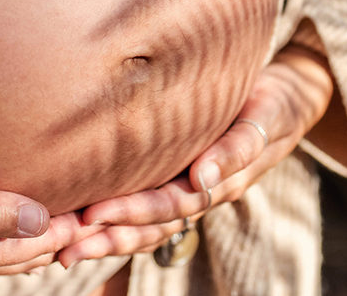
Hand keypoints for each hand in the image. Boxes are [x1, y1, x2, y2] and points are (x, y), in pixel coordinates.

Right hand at [0, 150, 104, 283]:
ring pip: (3, 250)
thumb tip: (42, 219)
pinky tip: (10, 215)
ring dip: (38, 236)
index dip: (72, 227)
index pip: (34, 244)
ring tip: (71, 217)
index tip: (107, 203)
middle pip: (24, 252)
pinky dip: (6, 231)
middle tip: (102, 211)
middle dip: (63, 236)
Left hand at [57, 44, 333, 265]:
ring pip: (144, 225)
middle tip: (65, 245)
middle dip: (109, 237)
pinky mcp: (175, 176)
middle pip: (151, 225)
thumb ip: (239, 147)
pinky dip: (113, 219)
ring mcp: (185, 188)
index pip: (173, 205)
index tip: (94, 214)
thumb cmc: (273, 104)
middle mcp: (198, 192)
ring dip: (106, 238)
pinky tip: (78, 221)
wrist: (283, 100)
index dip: (134, 212)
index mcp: (220, 183)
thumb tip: (204, 177)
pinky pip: (143, 206)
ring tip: (63, 246)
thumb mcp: (265, 119)